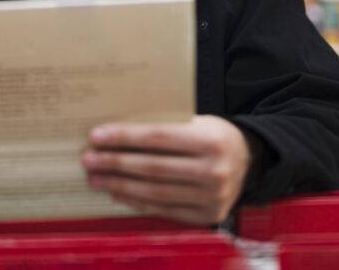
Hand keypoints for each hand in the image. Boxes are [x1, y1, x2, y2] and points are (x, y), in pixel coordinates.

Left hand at [81, 115, 251, 224]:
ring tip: (97, 179)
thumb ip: (165, 125)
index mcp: (210, 140)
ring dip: (120, 186)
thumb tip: (117, 130)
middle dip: (115, 163)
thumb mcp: (197, 121)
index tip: (96, 136)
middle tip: (89, 160)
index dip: (124, 137)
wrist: (249, 160)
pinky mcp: (206, 215)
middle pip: (152, 168)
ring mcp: (211, 197)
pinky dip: (138, 202)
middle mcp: (213, 171)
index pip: (157, 138)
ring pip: (155, 192)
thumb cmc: (213, 135)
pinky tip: (118, 194)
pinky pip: (164, 210)